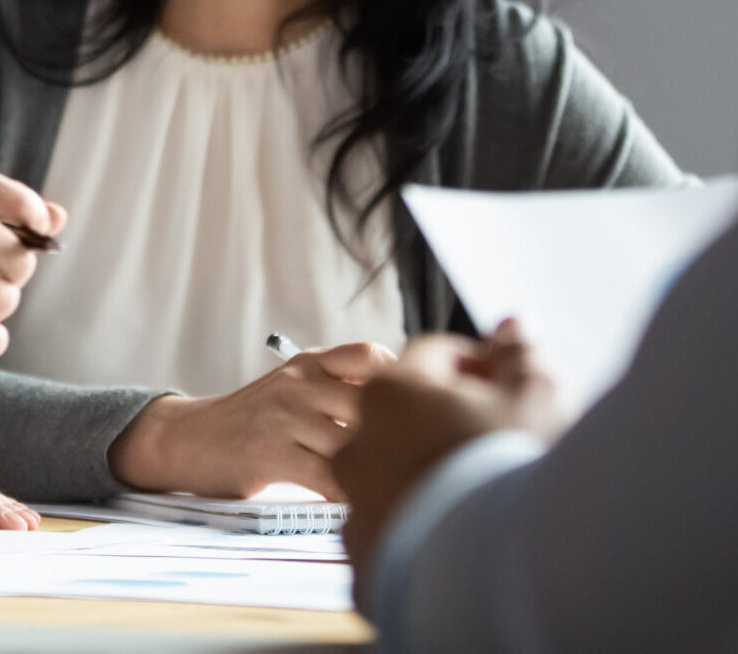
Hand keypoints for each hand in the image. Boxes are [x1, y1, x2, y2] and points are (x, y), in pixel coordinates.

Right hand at [109, 342, 394, 501]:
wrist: (188, 438)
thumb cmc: (252, 420)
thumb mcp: (291, 387)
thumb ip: (335, 388)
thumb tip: (405, 404)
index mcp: (308, 364)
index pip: (368, 355)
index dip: (399, 381)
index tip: (412, 411)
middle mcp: (298, 383)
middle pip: (370, 402)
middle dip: (398, 434)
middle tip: (412, 460)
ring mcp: (285, 417)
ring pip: (353, 443)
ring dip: (377, 470)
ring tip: (392, 489)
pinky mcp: (272, 454)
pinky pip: (329, 478)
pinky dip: (351, 496)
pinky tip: (358, 506)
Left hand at [336, 322, 562, 603]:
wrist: (504, 570)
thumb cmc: (518, 468)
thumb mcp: (534, 393)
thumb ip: (519, 353)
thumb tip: (516, 321)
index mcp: (392, 389)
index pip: (436, 358)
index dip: (479, 369)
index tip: (511, 391)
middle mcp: (359, 440)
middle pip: (405, 416)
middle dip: (446, 421)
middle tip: (495, 445)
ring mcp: (356, 502)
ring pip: (390, 475)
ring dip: (424, 476)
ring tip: (476, 495)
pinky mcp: (365, 558)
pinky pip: (388, 533)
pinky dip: (415, 531)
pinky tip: (454, 536)